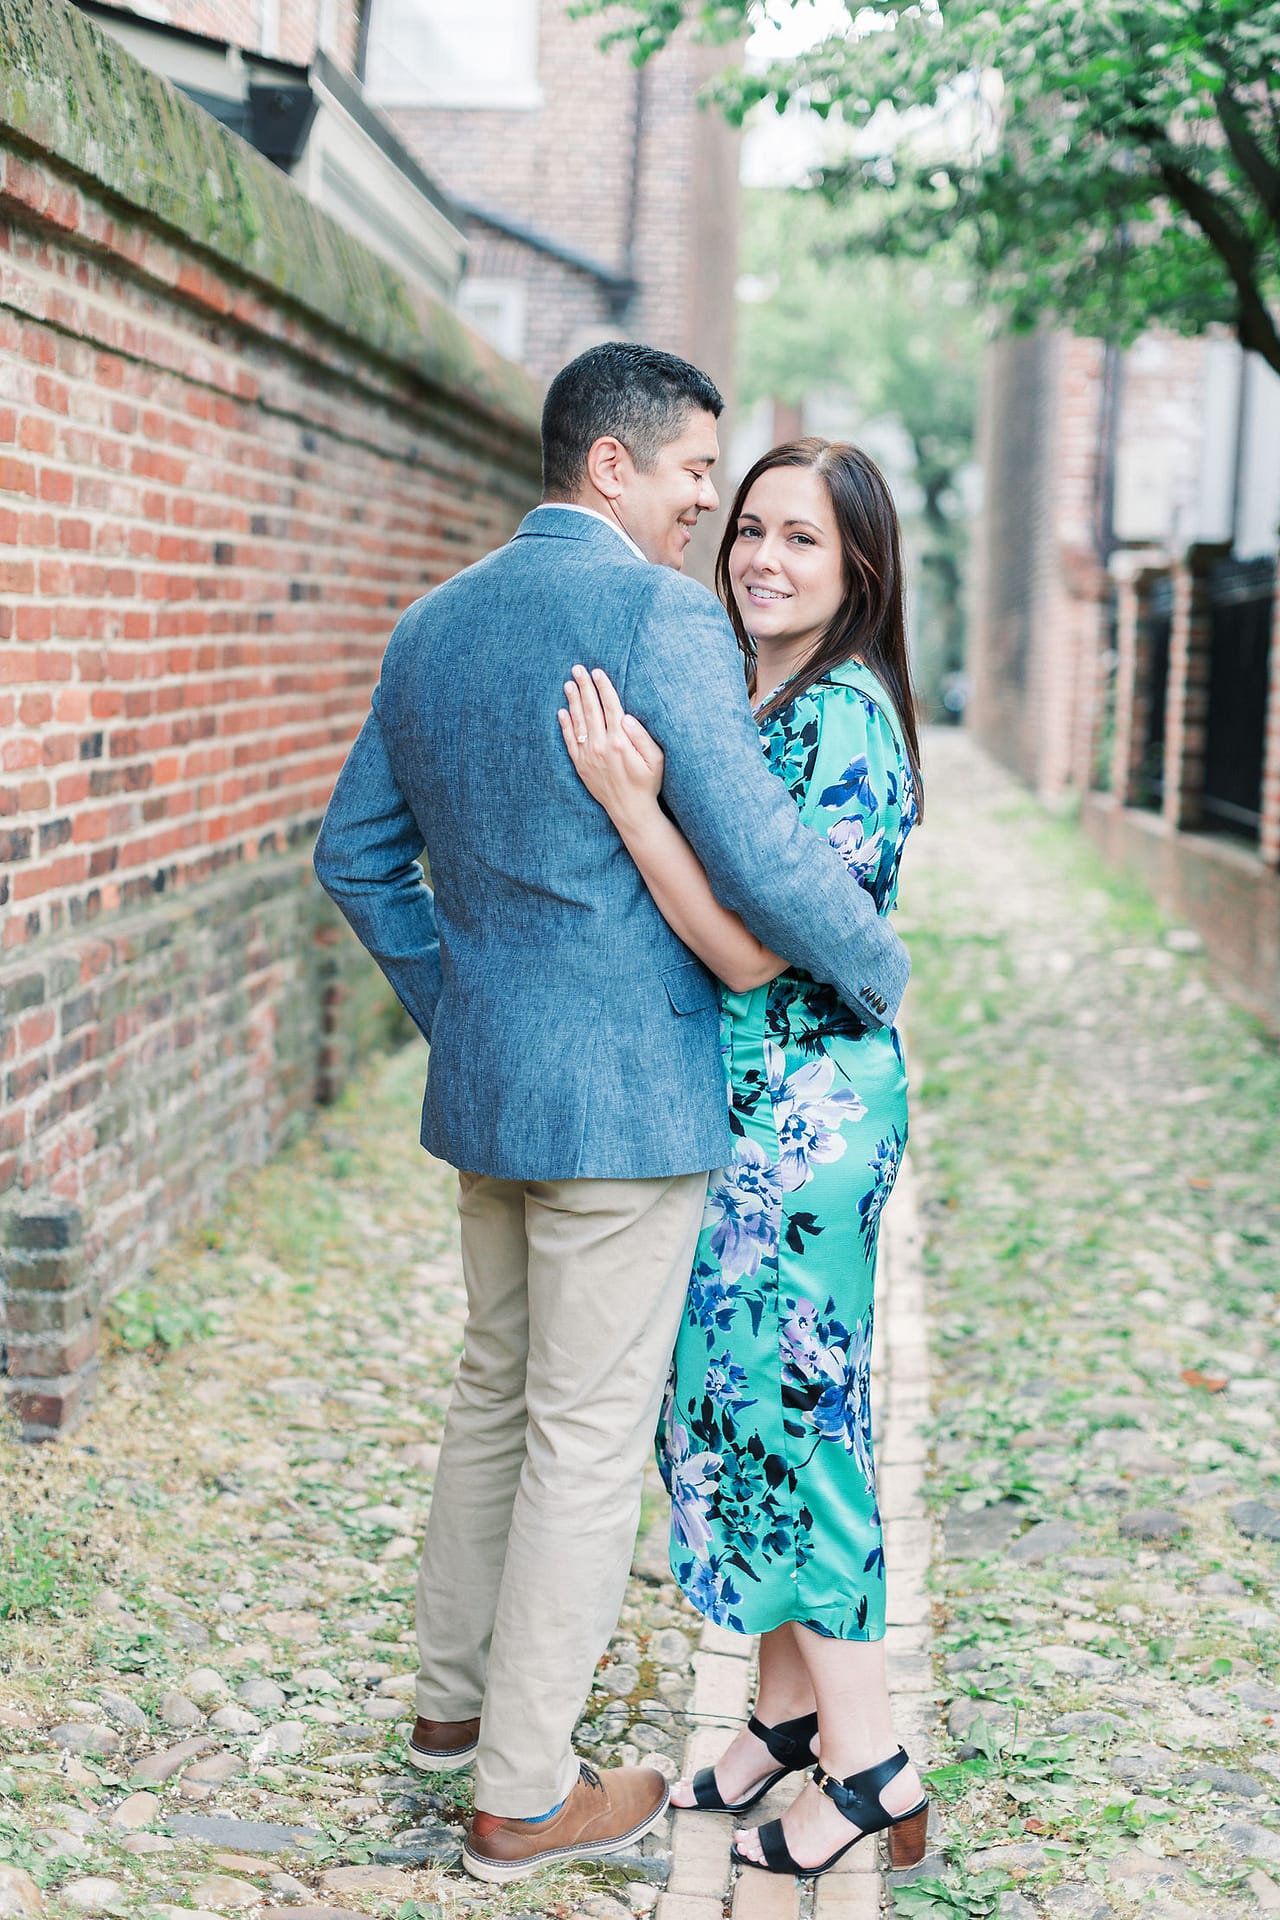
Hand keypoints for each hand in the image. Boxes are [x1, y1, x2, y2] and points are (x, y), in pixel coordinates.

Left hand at [558, 665, 664, 826]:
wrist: (630, 810)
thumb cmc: (648, 783)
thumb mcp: (656, 759)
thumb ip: (641, 736)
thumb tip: (625, 716)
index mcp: (620, 741)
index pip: (610, 707)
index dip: (603, 687)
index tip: (597, 671)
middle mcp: (601, 746)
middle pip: (591, 709)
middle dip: (585, 687)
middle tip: (577, 669)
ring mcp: (588, 755)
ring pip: (578, 722)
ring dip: (573, 701)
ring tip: (569, 684)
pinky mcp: (581, 765)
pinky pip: (570, 741)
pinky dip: (565, 725)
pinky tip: (562, 711)